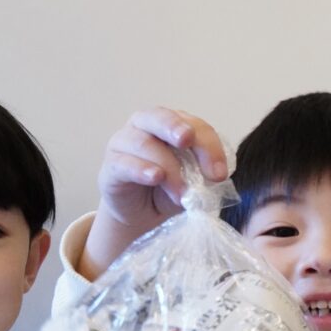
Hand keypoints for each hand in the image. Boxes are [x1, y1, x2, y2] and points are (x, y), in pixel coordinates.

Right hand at [80, 107, 228, 279]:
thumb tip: (215, 175)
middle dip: (176, 128)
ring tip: (181, 193)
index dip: (209, 146)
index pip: (194, 125)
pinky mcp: (111, 166)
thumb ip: (204, 173)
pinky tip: (155, 177)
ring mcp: (124, 143)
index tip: (219, 174)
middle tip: (187, 140)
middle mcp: (145, 126)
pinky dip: (142, 169)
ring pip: (145, 143)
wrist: (143, 213)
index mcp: (172, 124)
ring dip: (168, 167)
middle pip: (161, 117)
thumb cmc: (169, 189)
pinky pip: (124, 163)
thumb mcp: (193, 181)